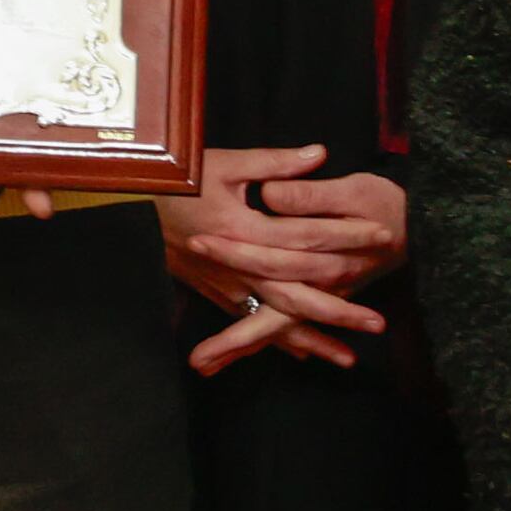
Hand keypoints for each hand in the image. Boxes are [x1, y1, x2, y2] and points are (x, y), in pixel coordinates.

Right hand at [158, 147, 396, 370]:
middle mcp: (236, 266)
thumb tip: (319, 153)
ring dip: (313, 339)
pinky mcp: (215, 292)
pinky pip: (251, 322)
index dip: (346, 234)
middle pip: (296, 295)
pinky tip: (303, 354)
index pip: (305, 235)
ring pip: (274, 319)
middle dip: (339, 311)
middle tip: (377, 323)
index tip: (382, 234)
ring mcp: (225, 285)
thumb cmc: (175, 181)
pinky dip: (278, 340)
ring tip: (350, 357)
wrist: (127, 205)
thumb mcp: (223, 163)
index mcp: (242, 229)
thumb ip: (274, 163)